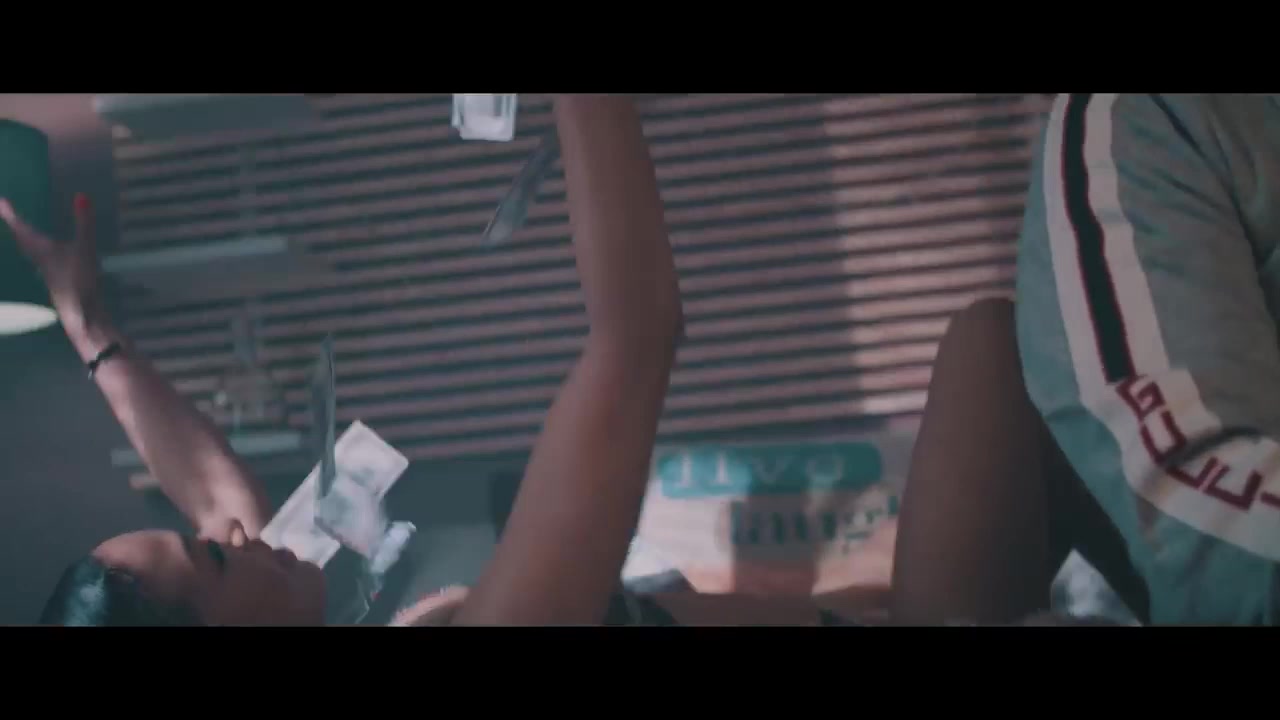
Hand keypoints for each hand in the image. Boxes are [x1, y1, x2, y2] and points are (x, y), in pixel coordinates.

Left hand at [0, 193, 108, 339]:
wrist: (82, 313)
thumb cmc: (80, 280)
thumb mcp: (85, 248)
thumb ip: (84, 223)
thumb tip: (82, 195)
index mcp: (41, 249)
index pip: (21, 228)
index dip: (10, 214)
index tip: (1, 201)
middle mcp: (39, 258)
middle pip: (21, 238)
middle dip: (15, 223)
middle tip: (6, 210)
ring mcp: (47, 270)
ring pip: (29, 249)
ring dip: (24, 236)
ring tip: (20, 228)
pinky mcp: (56, 278)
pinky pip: (40, 257)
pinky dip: (37, 247)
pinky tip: (46, 253)